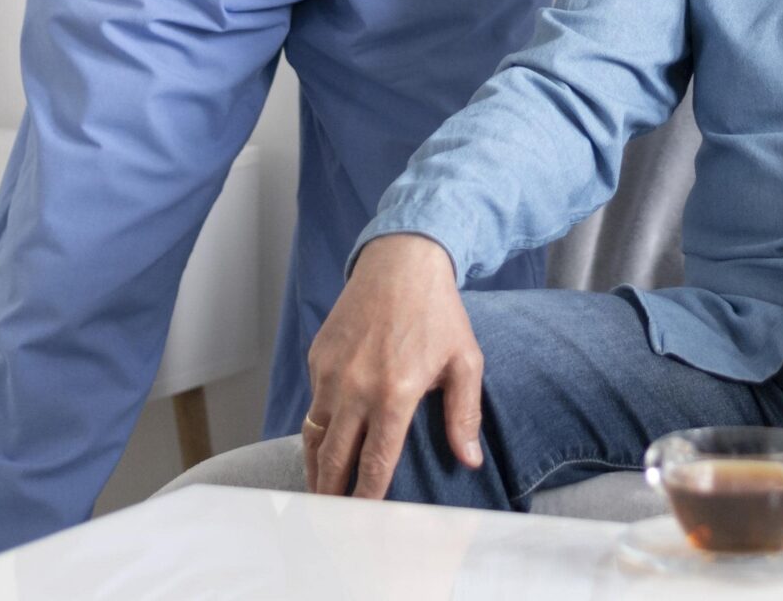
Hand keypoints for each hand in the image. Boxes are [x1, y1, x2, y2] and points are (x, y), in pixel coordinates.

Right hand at [302, 234, 483, 498]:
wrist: (401, 261)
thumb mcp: (465, 360)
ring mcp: (330, 372)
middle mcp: (355, 387)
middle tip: (331, 520)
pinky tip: (324, 445)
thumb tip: (469, 460)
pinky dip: (315, 430)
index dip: (368, 498)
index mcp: (394, 392)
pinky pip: (313, 404)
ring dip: (315, 469)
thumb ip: (463, 414)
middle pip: (334, 458)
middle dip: (331, 494)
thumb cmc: (438, 312)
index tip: (364, 521)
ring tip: (320, 493)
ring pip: (314, 436)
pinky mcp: (317, 357)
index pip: (375, 462)